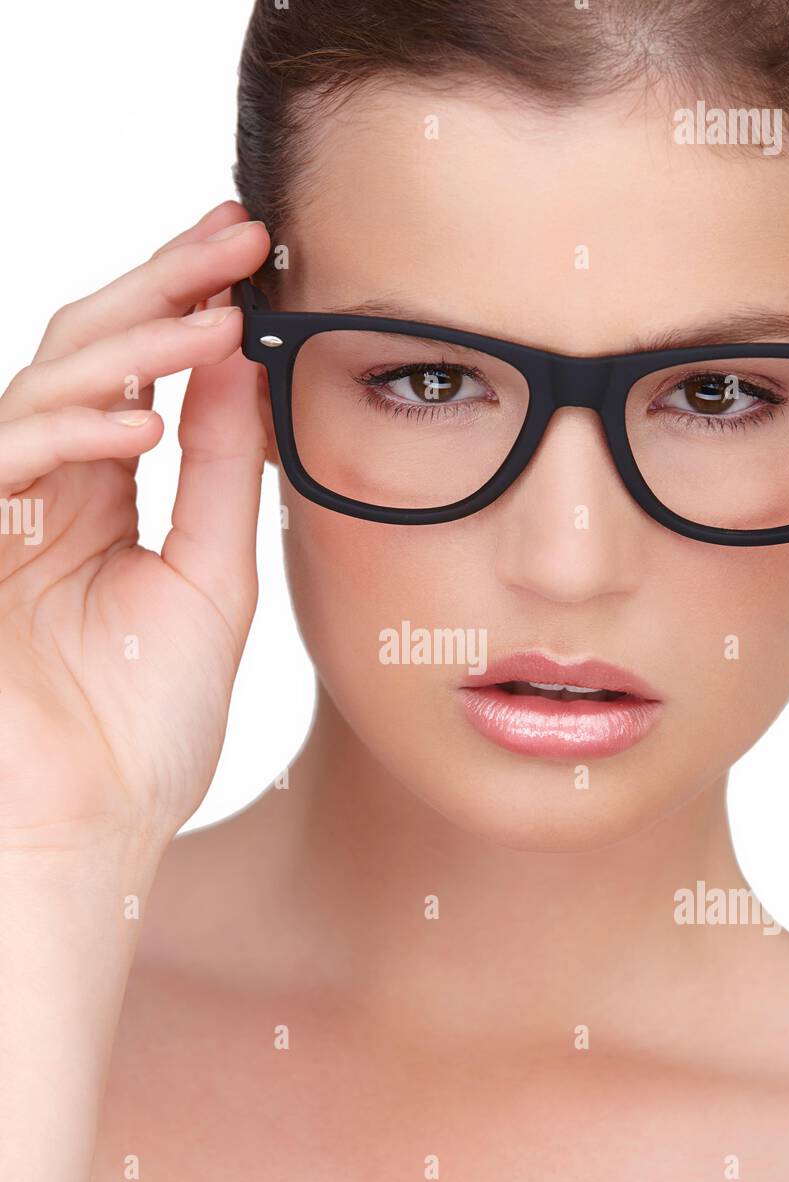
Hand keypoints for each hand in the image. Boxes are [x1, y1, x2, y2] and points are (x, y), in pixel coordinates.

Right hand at [0, 201, 272, 852]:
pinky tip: (144, 423)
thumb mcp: (208, 582)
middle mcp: (35, 492)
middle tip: (237, 233)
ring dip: (128, 346)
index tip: (256, 250)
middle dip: (159, 286)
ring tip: (215, 320)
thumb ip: (217, 472)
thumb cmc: (141, 733)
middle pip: (84, 356)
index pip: (132, 375)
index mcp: (92, 501)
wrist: (87, 835)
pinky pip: (2, 459)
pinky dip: (69, 432)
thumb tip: (242, 362)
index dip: (185, 304)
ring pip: (40, 389)